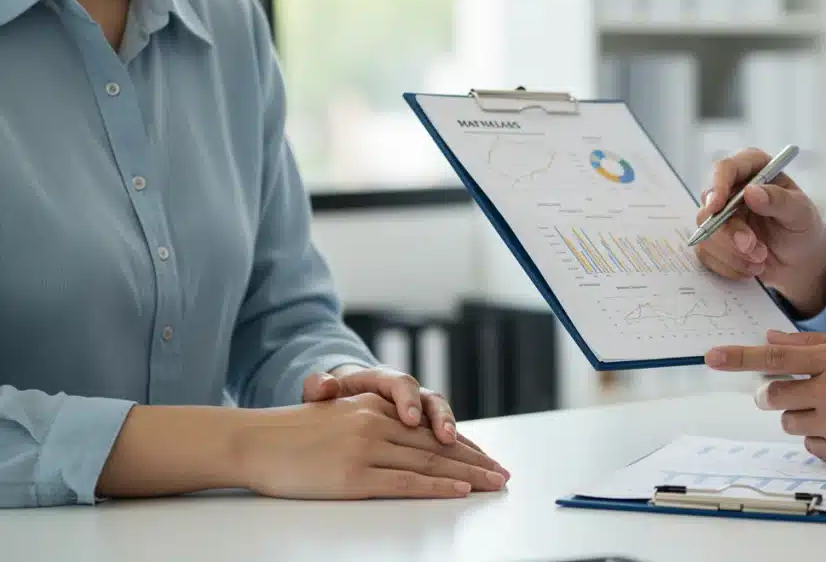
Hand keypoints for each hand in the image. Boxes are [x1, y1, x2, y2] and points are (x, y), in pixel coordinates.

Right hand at [237, 393, 509, 499]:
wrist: (251, 441)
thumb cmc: (288, 434)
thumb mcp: (334, 416)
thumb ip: (366, 421)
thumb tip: (396, 435)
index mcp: (372, 406)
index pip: (428, 427)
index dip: (460, 443)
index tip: (485, 457)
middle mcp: (375, 422)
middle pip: (436, 445)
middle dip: (474, 461)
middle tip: (502, 474)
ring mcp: (366, 448)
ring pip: (429, 462)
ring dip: (467, 475)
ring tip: (493, 483)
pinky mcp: (354, 476)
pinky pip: (405, 482)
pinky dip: (436, 487)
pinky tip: (459, 491)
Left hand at [303, 364, 461, 445]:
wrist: (343, 397)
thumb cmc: (332, 398)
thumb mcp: (318, 392)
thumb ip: (319, 387)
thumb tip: (323, 384)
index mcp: (382, 381)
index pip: (401, 384)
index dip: (409, 400)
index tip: (410, 419)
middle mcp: (409, 395)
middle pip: (433, 403)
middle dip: (445, 422)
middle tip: (448, 439)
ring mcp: (421, 413)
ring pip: (446, 423)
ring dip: (462, 440)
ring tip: (472, 457)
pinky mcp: (427, 431)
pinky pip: (448, 441)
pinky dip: (463, 453)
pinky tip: (477, 469)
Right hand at [695, 148, 825, 315]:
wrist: (799, 260)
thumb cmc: (803, 228)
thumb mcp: (801, 213)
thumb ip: (779, 201)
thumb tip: (751, 192)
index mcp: (753, 170)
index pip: (725, 168)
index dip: (717, 185)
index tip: (717, 207)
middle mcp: (731, 189)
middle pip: (710, 205)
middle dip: (730, 233)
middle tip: (754, 249)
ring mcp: (719, 216)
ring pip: (707, 233)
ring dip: (734, 253)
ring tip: (761, 259)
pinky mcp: (713, 240)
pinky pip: (706, 253)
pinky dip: (729, 265)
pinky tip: (750, 267)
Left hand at [705, 331, 825, 468]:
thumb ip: (813, 343)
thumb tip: (769, 338)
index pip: (776, 358)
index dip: (740, 358)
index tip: (712, 357)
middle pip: (774, 396)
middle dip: (774, 393)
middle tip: (793, 390)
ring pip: (789, 422)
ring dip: (800, 415)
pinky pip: (810, 446)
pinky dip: (820, 437)